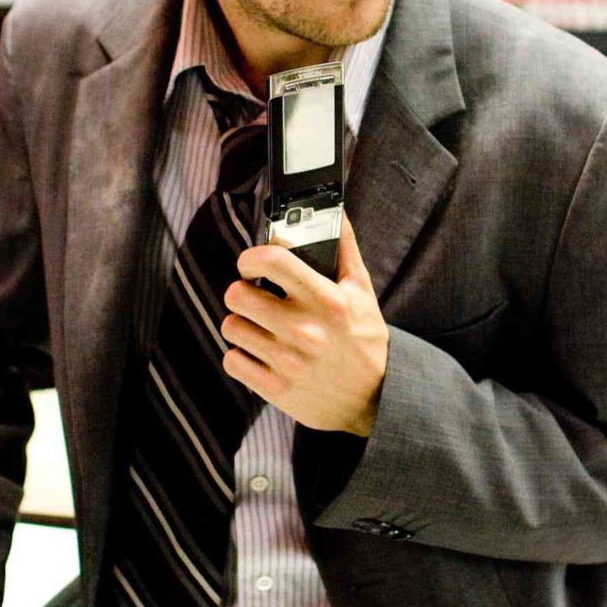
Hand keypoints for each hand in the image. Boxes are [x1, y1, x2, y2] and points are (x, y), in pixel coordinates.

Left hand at [223, 212, 386, 436]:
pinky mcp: (276, 389)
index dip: (251, 257)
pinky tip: (259, 352)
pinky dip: (241, 356)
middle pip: (237, 295)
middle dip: (242, 291)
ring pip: (231, 327)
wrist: (374, 399)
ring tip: (259, 325)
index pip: (272, 261)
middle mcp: (305, 331)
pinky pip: (233, 361)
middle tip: (255, 296)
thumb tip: (335, 207)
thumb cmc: (364, 338)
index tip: (252, 264)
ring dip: (241, 323)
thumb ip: (345, 247)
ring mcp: (288, 362)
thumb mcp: (361, 291)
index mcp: (327, 301)